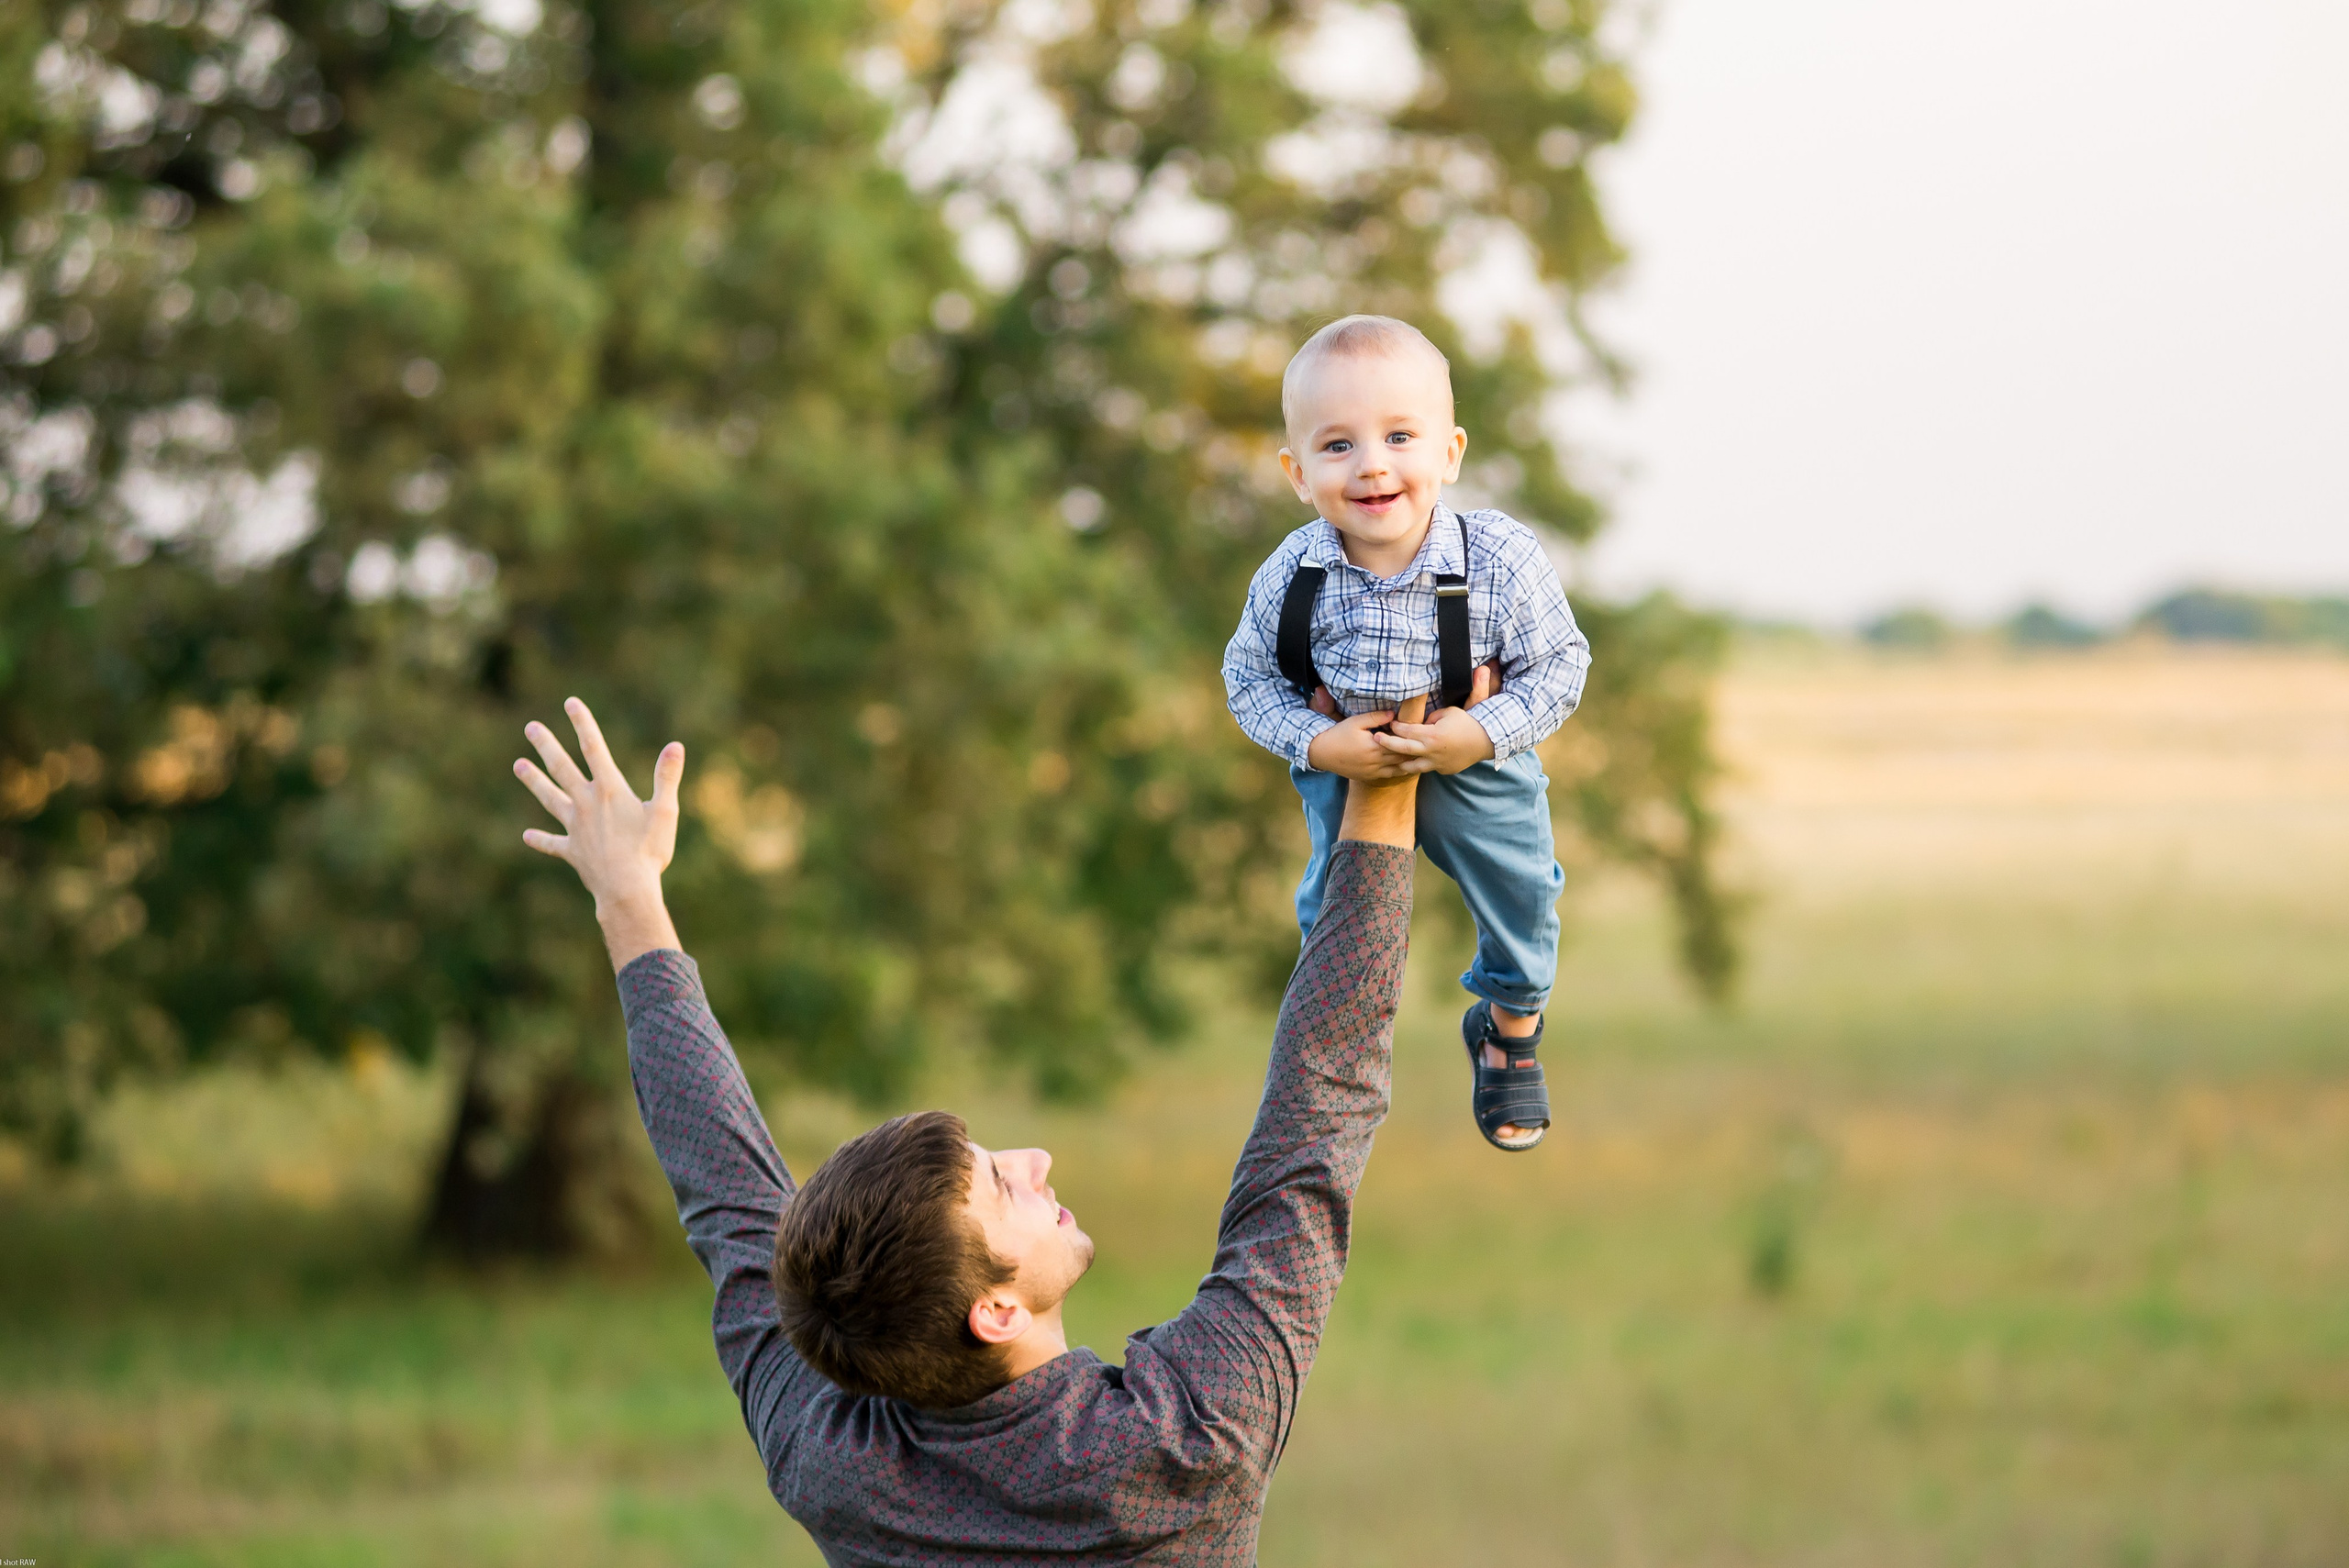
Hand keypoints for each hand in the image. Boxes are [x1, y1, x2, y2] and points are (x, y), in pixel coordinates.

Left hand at [513, 697, 684, 970]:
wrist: (626, 890)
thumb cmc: (649, 851)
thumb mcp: (665, 811)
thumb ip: (667, 777)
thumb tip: (675, 745)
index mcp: (609, 790)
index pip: (593, 748)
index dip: (582, 724)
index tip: (570, 702)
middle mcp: (586, 804)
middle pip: (561, 768)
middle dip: (546, 746)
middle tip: (531, 727)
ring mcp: (576, 828)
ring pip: (550, 799)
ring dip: (534, 781)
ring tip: (518, 765)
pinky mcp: (573, 851)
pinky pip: (553, 843)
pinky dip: (541, 839)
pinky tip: (527, 835)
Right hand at [1305, 695, 1429, 779]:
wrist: (1322, 753)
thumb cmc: (1339, 734)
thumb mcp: (1356, 721)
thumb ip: (1376, 717)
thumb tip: (1394, 714)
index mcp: (1374, 746)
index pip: (1399, 743)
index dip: (1412, 739)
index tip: (1423, 734)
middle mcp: (1376, 761)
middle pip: (1402, 757)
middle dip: (1416, 752)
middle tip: (1430, 746)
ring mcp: (1373, 772)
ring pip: (1398, 769)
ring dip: (1411, 763)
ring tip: (1424, 757)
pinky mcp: (1369, 778)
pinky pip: (1390, 775)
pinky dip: (1401, 771)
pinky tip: (1409, 766)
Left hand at [1375, 662, 1501, 775]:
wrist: (1487, 740)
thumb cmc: (1467, 722)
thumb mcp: (1448, 712)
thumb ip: (1430, 717)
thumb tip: (1420, 722)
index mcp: (1432, 735)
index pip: (1407, 731)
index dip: (1396, 727)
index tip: (1390, 723)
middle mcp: (1432, 752)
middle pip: (1402, 749)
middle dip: (1387, 744)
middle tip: (1375, 740)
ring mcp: (1437, 764)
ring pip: (1412, 766)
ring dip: (1399, 762)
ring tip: (1389, 759)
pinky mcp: (1443, 770)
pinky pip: (1427, 768)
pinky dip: (1418, 765)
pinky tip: (1410, 763)